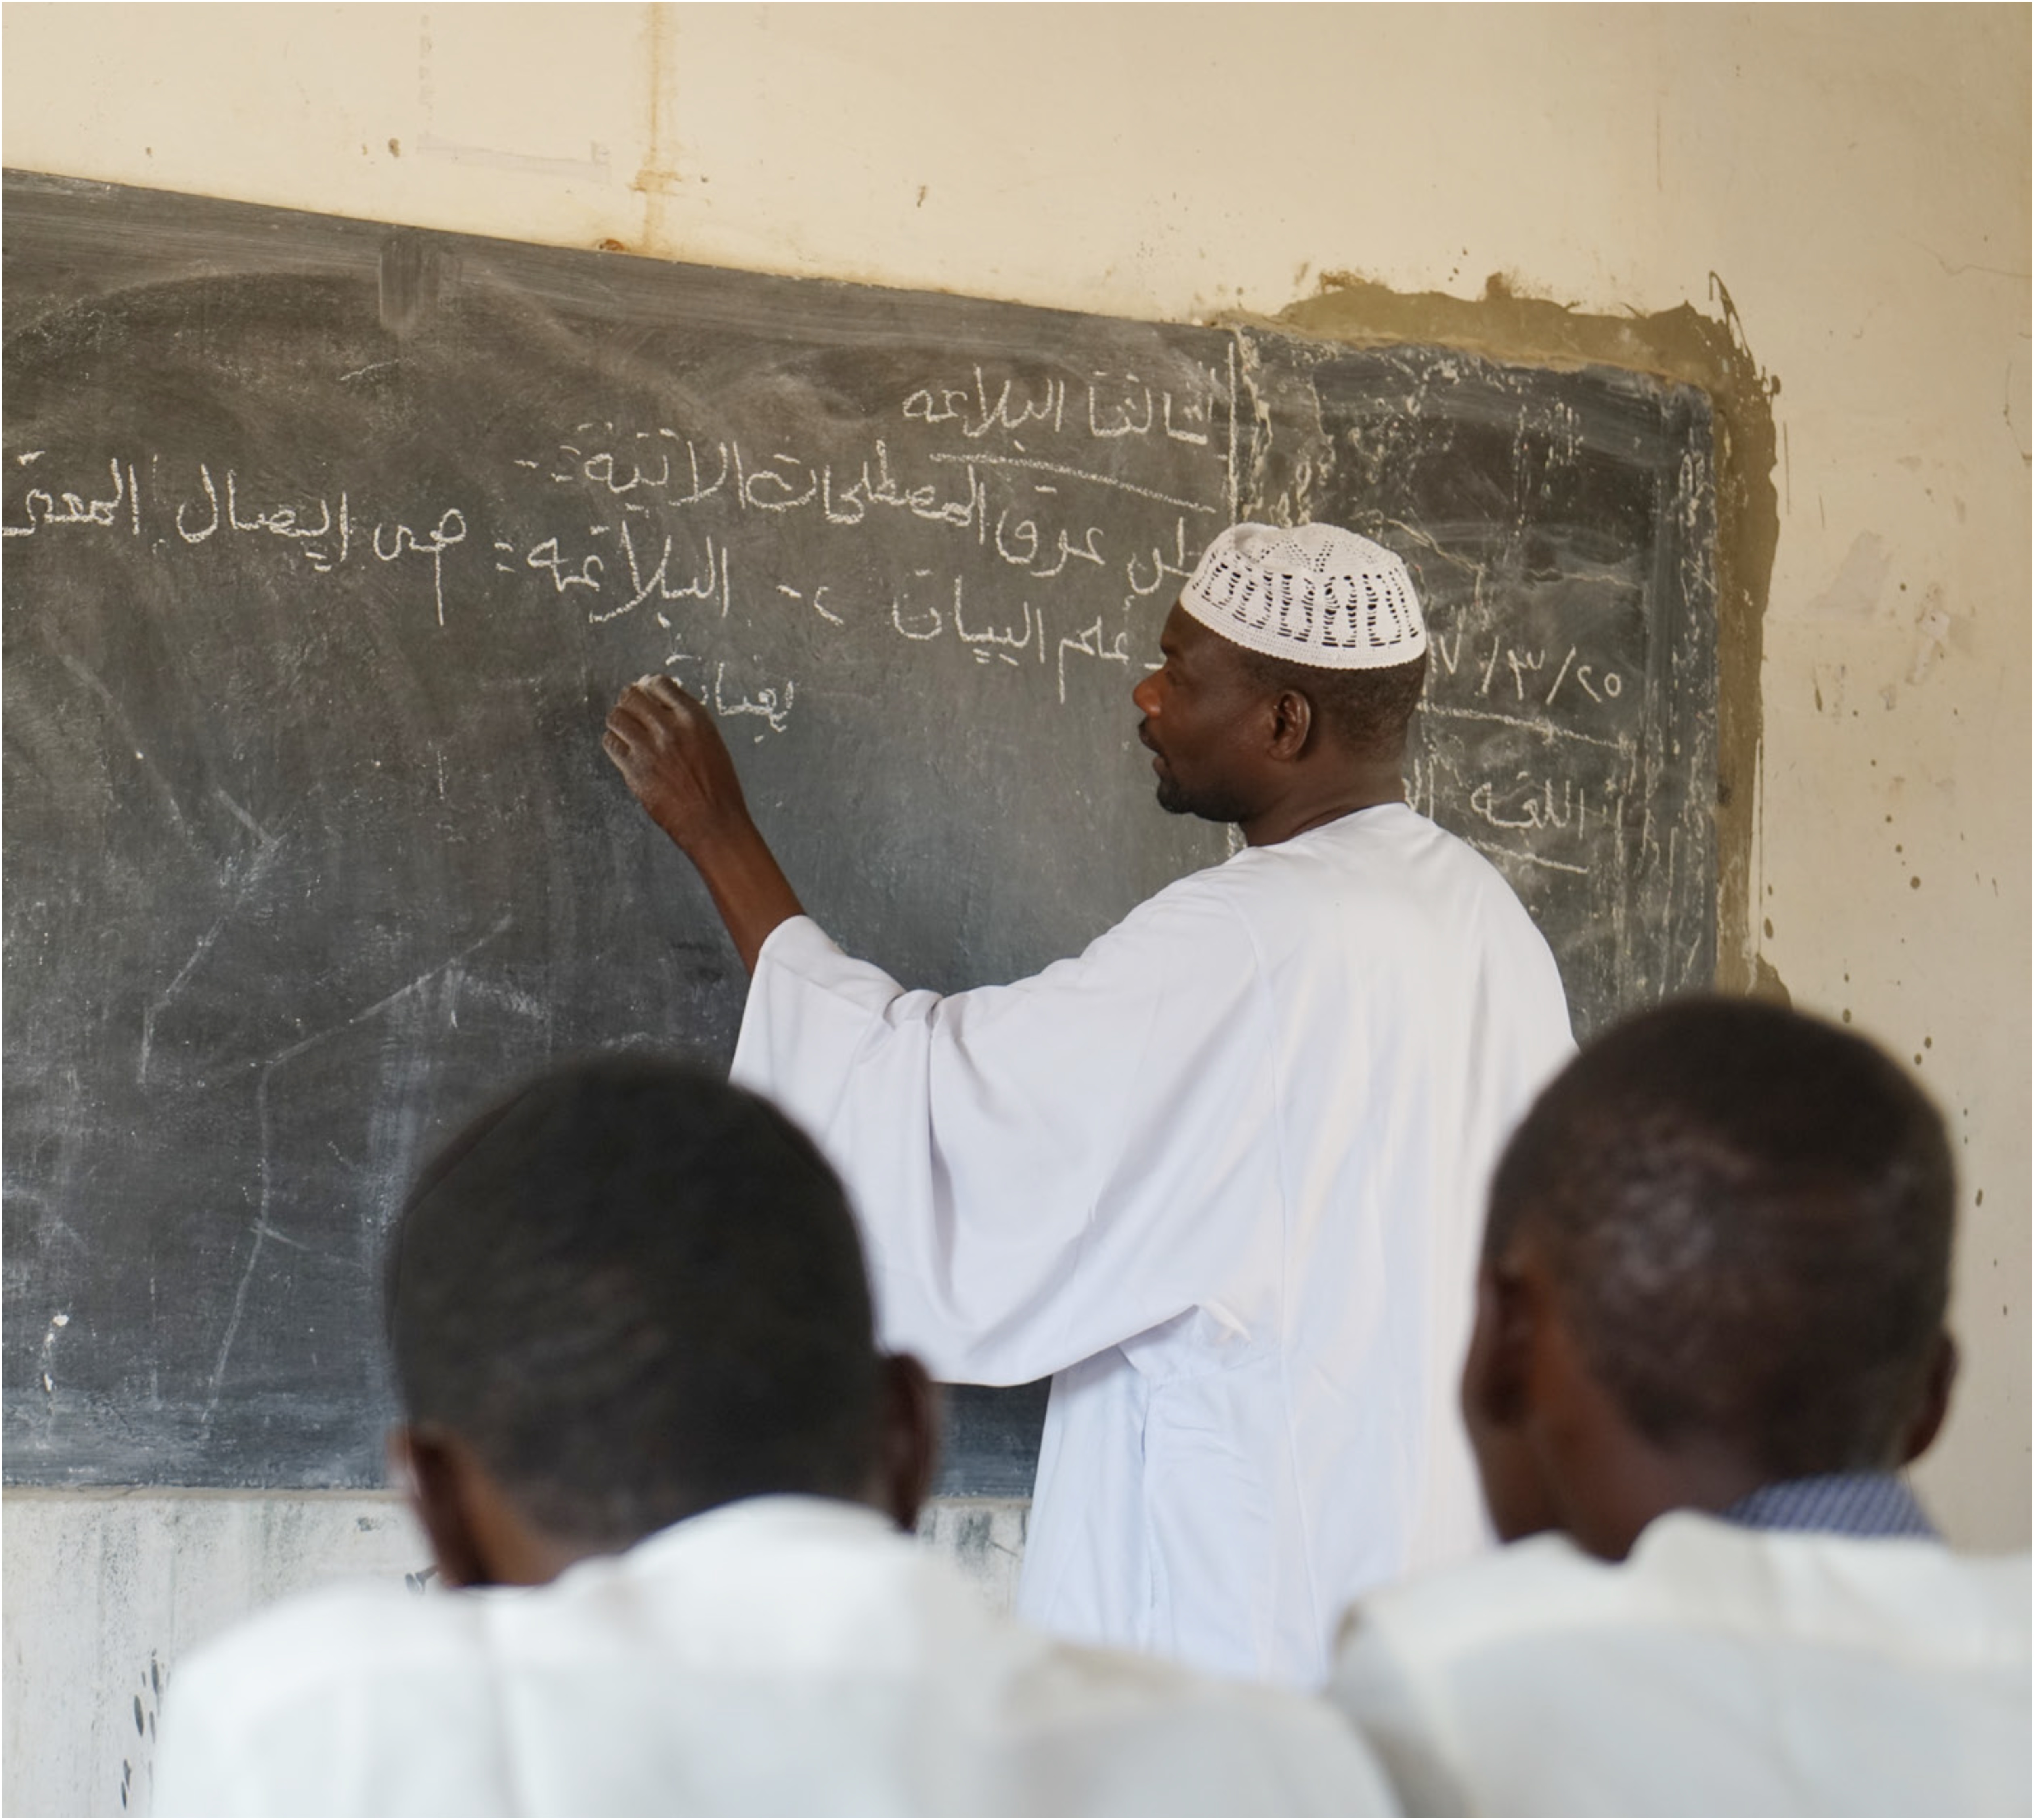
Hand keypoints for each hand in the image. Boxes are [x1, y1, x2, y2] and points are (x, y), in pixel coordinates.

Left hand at [602, 673, 804, 973]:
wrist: (714, 823)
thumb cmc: (718, 787)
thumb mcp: (711, 743)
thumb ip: (687, 722)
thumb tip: (660, 704)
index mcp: (695, 718)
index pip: (659, 684)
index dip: (648, 687)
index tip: (644, 693)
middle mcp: (670, 729)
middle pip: (632, 696)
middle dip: (629, 702)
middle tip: (630, 711)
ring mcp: (650, 749)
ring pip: (616, 717)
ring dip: (618, 721)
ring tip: (625, 731)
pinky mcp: (634, 770)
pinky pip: (611, 743)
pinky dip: (614, 744)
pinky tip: (623, 751)